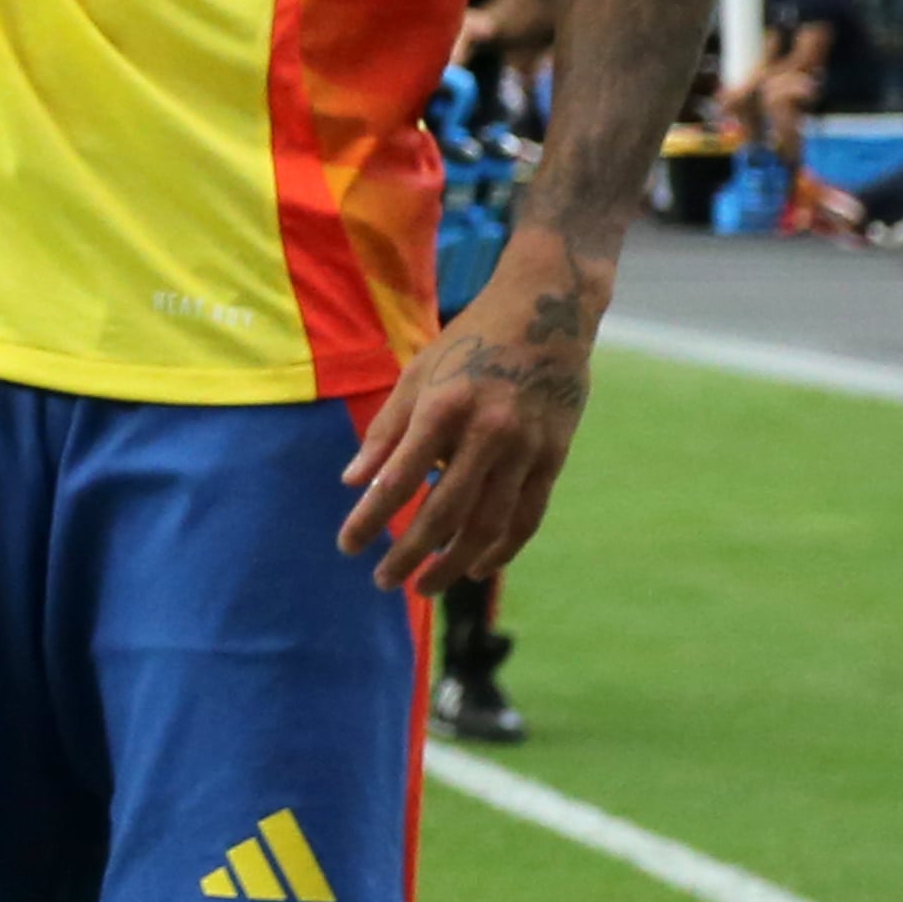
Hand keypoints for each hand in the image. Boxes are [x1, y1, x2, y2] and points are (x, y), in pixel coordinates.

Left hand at [338, 237, 598, 592]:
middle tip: (383, 581)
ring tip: (424, 586)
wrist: (547, 315)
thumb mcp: (418, 375)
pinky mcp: (554, 457)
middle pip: (445, 512)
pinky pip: (527, 515)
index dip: (372, 518)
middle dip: (410, 552)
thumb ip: (387, 431)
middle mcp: (487, 432)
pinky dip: (503, 548)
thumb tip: (354, 483)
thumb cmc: (469, 343)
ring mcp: (526, 448)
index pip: (400, 478)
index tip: (348, 546)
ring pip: (490, 524)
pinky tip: (478, 568)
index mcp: (444, 406)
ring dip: (455, 563)